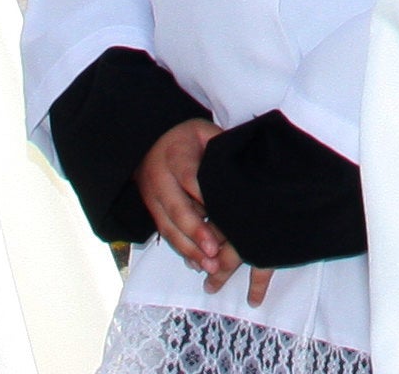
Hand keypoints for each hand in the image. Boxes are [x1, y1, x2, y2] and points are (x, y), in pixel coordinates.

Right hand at [135, 119, 265, 297]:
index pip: (190, 178)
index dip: (205, 198)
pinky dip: (181, 250)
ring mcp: (154, 198)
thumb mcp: (204, 132)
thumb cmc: (185, 138)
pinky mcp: (153, 212)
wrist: (149, 142)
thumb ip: (221, 147)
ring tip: (209, 266)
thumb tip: (248, 164)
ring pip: (169, 227)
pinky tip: (197, 263)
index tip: (223, 214)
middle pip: (177, 209)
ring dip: (189, 249)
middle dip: (196, 232)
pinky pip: (165, 234)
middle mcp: (161, 180)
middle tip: (214, 251)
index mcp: (176, 157)